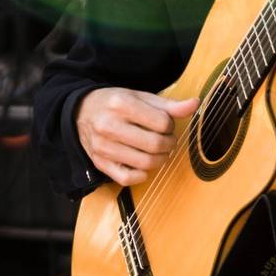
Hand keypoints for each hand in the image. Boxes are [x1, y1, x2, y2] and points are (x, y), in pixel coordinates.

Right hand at [75, 87, 198, 186]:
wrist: (80, 112)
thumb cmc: (114, 104)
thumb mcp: (140, 97)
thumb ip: (168, 105)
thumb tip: (195, 104)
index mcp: (121, 104)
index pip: (162, 123)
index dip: (170, 126)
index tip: (166, 125)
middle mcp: (109, 126)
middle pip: (154, 145)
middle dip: (168, 145)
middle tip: (167, 141)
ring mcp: (103, 147)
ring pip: (144, 164)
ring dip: (159, 160)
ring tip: (158, 152)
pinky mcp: (100, 163)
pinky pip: (127, 178)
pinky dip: (140, 175)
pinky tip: (142, 166)